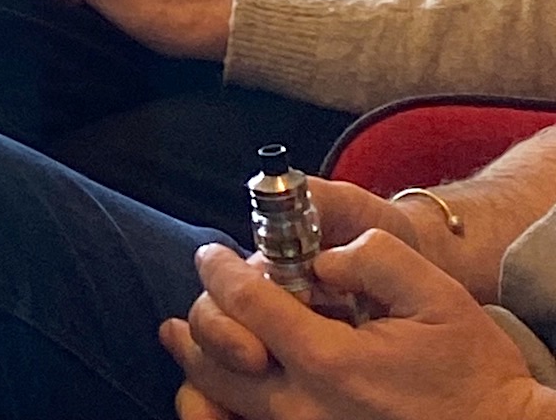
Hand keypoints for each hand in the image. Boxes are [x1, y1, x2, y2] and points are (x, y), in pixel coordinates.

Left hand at [161, 234, 550, 419]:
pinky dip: (220, 411)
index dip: (219, 270)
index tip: (212, 254)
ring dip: (198, 368)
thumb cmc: (472, 371)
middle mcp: (305, 410)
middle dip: (199, 316)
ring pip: (218, 407)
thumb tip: (319, 259)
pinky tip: (218, 391)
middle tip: (203, 291)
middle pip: (216, 359)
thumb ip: (370, 258)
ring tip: (187, 340)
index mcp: (331, 362)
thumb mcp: (433, 294)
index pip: (246, 304)